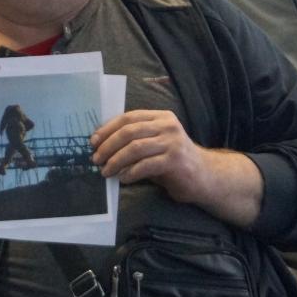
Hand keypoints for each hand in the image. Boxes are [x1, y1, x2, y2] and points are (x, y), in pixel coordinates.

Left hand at [90, 110, 208, 200]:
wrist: (203, 176)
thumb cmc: (172, 161)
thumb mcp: (154, 143)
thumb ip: (135, 139)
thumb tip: (102, 145)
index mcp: (160, 117)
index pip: (128, 118)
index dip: (108, 129)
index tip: (93, 141)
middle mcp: (167, 126)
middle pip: (129, 132)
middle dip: (108, 146)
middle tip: (96, 159)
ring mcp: (172, 142)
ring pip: (134, 148)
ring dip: (115, 161)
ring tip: (106, 172)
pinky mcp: (174, 161)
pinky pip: (145, 166)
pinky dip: (130, 173)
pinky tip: (123, 179)